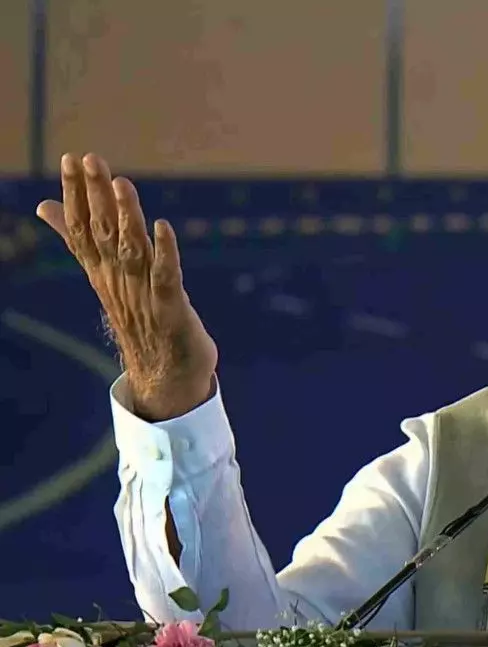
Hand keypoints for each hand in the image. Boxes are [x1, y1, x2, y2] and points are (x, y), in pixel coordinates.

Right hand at [36, 153, 217, 420]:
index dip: (76, 193)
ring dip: (128, 217)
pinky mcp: (171, 310)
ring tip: (123, 183)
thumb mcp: (107, 277)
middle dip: (96, 195)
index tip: (70, 159)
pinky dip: (166, 253)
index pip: (83, 227)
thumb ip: (80, 240)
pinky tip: (165, 227)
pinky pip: (166, 278)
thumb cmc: (140, 320)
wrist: (163, 376)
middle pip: (103, 233)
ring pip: (132, 250)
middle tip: (89, 158)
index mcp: (103, 271)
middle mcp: (118, 280)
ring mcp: (143, 295)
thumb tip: (45, 206)